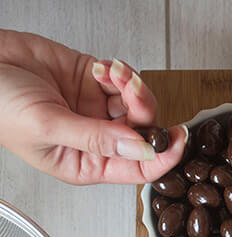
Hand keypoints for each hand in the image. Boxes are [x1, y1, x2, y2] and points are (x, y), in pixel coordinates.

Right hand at [0, 30, 185, 183]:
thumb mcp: (48, 127)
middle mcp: (96, 140)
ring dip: (133, 87)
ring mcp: (96, 110)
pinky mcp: (92, 82)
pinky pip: (124, 80)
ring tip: (114, 73)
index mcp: (87, 165)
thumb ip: (98, 139)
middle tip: (131, 90)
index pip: (138, 169)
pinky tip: (102, 67)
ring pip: (137, 105)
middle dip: (144, 110)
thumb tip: (142, 149)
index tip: (179, 139)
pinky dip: (121, 72)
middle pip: (143, 133)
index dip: (163, 156)